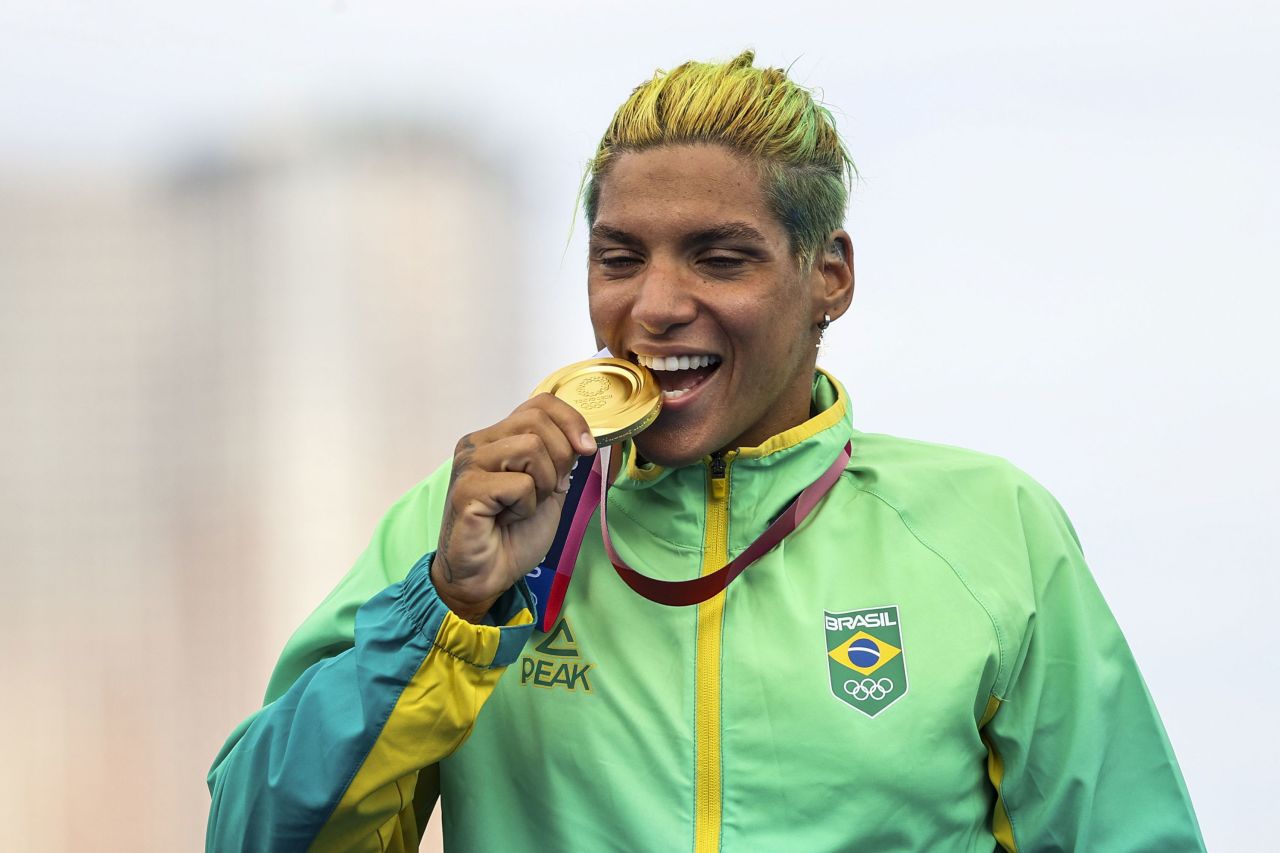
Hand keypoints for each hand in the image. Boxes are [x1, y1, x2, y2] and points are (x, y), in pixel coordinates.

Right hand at [432, 394, 596, 621]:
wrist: (486, 576)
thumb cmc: (512, 535)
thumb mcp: (548, 489)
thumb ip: (560, 459)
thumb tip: (581, 438)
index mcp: (496, 438)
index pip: (540, 403)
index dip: (571, 420)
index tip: (587, 450)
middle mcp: (477, 443)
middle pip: (539, 421)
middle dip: (560, 458)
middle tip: (546, 492)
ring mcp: (469, 463)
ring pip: (532, 447)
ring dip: (544, 484)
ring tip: (524, 506)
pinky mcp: (467, 489)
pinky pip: (520, 483)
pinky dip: (526, 506)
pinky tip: (508, 519)